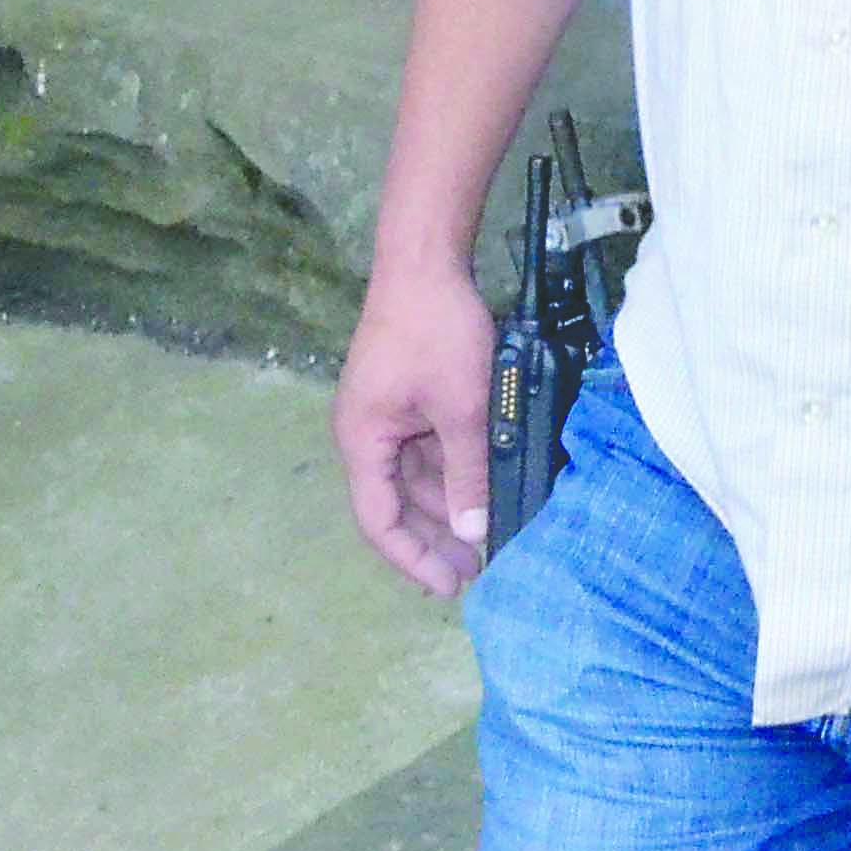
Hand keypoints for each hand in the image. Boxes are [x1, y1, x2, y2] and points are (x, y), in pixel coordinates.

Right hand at [335, 252, 495, 597]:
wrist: (426, 264)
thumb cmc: (437, 334)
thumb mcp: (462, 407)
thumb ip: (467, 470)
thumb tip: (474, 530)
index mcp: (363, 442)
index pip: (380, 520)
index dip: (412, 557)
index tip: (447, 586)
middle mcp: (368, 435)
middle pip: (399, 502)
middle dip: (436, 538)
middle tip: (477, 571)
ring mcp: (389, 416)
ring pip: (418, 477)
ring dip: (449, 506)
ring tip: (488, 537)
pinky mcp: (411, 399)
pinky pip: (430, 448)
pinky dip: (455, 471)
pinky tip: (486, 488)